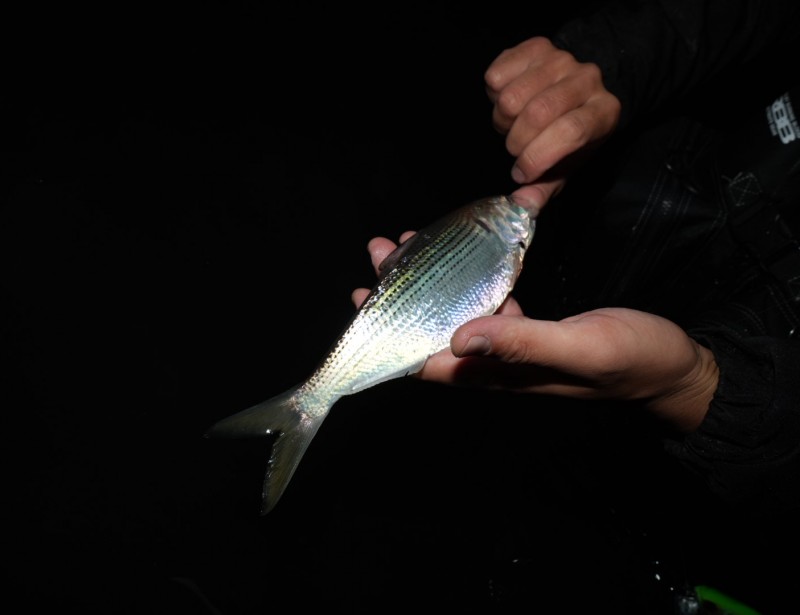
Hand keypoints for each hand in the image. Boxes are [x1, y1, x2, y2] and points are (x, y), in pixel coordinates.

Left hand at [353, 234, 717, 431]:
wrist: (676, 368)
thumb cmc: (633, 360)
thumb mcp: (580, 347)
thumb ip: (523, 343)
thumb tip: (458, 337)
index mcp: (501, 373)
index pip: (429, 361)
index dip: (389, 334)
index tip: (364, 298)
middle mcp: (497, 363)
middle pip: (431, 332)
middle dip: (399, 295)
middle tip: (380, 252)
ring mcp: (512, 348)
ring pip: (454, 315)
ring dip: (426, 282)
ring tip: (404, 244)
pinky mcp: (530, 330)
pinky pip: (485, 306)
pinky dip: (464, 279)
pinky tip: (461, 256)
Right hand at [485, 36, 620, 212]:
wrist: (575, 86)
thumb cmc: (569, 132)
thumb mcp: (566, 164)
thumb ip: (545, 186)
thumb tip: (523, 207)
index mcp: (604, 112)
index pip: (570, 131)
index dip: (538, 156)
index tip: (522, 174)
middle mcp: (587, 79)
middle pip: (537, 112)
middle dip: (516, 141)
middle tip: (517, 148)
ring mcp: (561, 58)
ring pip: (511, 96)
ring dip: (502, 119)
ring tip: (514, 123)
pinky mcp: (535, 46)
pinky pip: (496, 75)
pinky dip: (493, 94)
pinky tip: (508, 98)